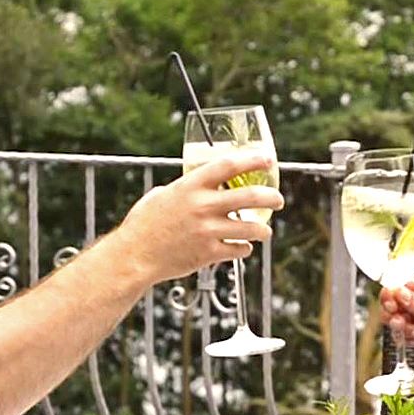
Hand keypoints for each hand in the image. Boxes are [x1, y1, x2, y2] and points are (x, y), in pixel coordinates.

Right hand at [114, 152, 283, 283]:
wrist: (134, 255)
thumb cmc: (144, 224)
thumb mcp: (162, 195)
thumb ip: (185, 189)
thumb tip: (200, 184)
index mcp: (191, 186)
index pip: (229, 165)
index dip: (252, 160)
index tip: (268, 158)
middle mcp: (202, 206)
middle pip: (250, 196)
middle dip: (271, 197)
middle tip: (278, 199)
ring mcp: (207, 231)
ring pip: (250, 228)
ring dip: (262, 230)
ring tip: (265, 231)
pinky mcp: (208, 253)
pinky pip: (238, 250)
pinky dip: (243, 249)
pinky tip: (243, 248)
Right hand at [381, 277, 413, 358]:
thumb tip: (398, 292)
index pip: (398, 287)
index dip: (390, 296)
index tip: (392, 306)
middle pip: (393, 306)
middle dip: (393, 315)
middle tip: (402, 322)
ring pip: (398, 323)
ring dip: (404, 329)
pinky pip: (407, 338)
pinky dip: (411, 340)